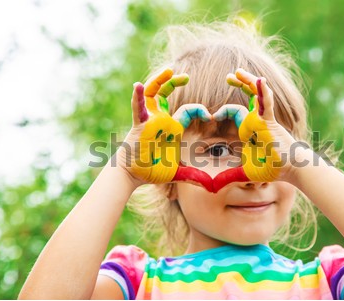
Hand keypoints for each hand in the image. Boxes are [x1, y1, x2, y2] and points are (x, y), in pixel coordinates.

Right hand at [117, 68, 211, 185]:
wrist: (132, 175)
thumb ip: (193, 176)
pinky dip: (138, 96)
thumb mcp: (177, 172)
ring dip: (160, 81)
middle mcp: (160, 119)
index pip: (187, 111)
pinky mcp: (139, 124)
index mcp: (171, 128)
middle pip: (166, 94)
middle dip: (175, 83)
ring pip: (153, 93)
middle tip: (186, 76)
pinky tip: (138, 85)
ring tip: (170, 70)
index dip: (199, 110)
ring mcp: (149, 119)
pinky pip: (138, 107)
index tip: (210, 116)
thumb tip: (209, 185)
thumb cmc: (152, 171)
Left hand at [214, 68, 297, 183]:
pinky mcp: (271, 121)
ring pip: (256, 95)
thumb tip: (213, 187)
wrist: (290, 169)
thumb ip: (228, 176)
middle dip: (239, 84)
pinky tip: (259, 81)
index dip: (223, 111)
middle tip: (229, 76)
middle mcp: (256, 120)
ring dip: (248, 82)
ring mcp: (264, 118)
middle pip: (246, 97)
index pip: (234, 112)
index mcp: (249, 128)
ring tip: (237, 72)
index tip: (211, 117)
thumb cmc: (271, 168)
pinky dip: (263, 93)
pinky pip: (266, 103)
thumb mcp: (244, 172)